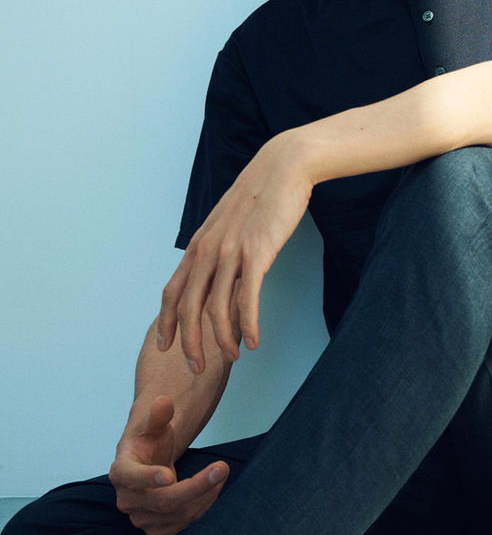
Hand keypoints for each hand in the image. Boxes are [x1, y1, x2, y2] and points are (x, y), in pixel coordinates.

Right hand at [109, 396, 228, 534]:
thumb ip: (158, 414)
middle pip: (162, 500)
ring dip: (203, 497)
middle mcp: (126, 499)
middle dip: (196, 486)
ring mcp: (140, 517)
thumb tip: (164, 402)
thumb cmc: (149, 440)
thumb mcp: (152, 423)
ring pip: (176, 515)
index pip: (131, 477)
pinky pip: (180, 525)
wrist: (148, 462)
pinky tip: (212, 491)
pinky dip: (200, 509)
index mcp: (120, 471)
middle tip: (222, 468)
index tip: (169, 474)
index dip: (148, 478)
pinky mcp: (155, 527)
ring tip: (220, 474)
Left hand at [157, 129, 313, 371]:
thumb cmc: (260, 195)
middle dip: (189, 343)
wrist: (283, 167)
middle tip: (196, 368)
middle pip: (188, 307)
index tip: (165, 346)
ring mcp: (231, 252)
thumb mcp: (228, 222)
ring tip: (232, 357)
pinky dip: (249, 324)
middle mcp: (208, 250)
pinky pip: (248, 297)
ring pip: (216, 308)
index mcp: (199, 244)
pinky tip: (254, 342)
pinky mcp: (258, 252)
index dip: (166, 322)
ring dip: (221, 339)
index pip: (172, 291)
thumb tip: (219, 274)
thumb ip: (219, 248)